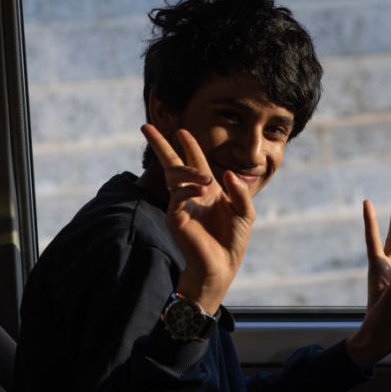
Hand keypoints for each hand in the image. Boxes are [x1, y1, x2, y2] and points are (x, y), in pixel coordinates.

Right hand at [142, 124, 253, 313]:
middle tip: (145, 126)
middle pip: (171, 164)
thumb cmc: (233, 239)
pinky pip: (177, 196)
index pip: (194, 162)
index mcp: (208, 190)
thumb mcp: (245, 211)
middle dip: (159, 145)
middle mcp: (191, 194)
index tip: (181, 130)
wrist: (223, 264)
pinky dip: (189, 189)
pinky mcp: (175, 217)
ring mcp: (181, 205)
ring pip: (175, 177)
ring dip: (189, 172)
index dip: (188, 146)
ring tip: (205, 180)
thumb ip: (240, 191)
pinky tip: (201, 191)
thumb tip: (227, 173)